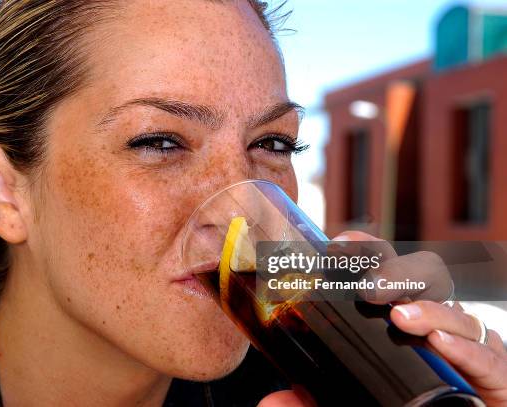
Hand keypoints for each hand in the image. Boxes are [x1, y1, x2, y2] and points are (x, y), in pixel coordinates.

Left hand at [257, 231, 506, 406]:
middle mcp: (435, 324)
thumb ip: (314, 402)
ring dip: (429, 310)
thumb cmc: (403, 405)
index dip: (367, 252)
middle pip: (425, 278)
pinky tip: (440, 343)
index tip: (339, 244)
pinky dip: (465, 348)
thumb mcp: (350, 401)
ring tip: (400, 318)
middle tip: (368, 287)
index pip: (386, 272)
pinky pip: (487, 355)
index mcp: (400, 319)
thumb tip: (272, 402)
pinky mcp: (494, 377)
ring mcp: (466, 346)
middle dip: (397, 273)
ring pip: (456, 311)